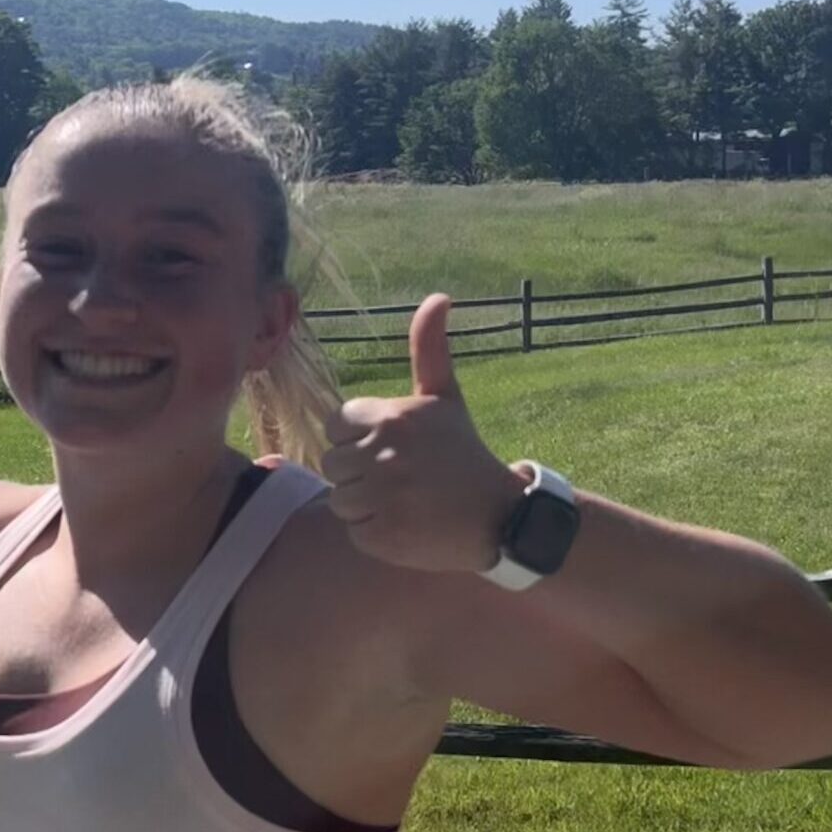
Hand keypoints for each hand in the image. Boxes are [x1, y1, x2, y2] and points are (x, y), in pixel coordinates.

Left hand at [320, 293, 524, 572]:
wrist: (498, 515)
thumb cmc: (462, 453)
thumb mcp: (444, 398)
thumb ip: (429, 349)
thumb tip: (437, 297)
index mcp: (391, 418)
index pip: (337, 425)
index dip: (359, 438)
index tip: (391, 448)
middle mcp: (384, 455)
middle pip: (333, 463)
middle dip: (359, 472)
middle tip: (400, 478)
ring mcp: (383, 498)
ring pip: (340, 499)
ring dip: (365, 504)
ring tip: (403, 500)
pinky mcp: (383, 534)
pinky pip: (354, 530)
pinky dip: (375, 532)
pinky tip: (406, 523)